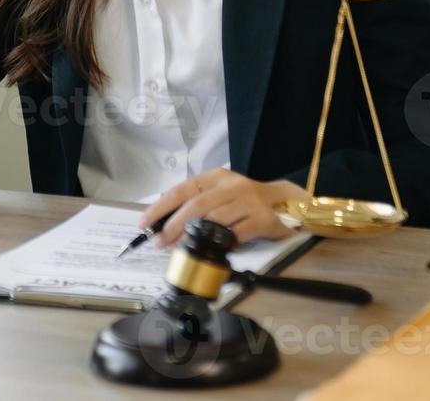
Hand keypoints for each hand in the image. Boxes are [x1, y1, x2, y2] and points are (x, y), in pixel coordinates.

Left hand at [139, 169, 306, 247]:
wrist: (286, 203)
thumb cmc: (245, 202)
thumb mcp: (220, 196)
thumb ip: (198, 206)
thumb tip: (165, 227)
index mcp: (216, 177)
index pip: (181, 190)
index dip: (160, 207)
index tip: (144, 224)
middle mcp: (231, 186)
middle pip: (196, 205)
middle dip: (172, 225)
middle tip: (159, 242)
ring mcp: (249, 201)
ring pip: (214, 219)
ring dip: (192, 236)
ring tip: (179, 249)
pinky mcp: (263, 219)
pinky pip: (237, 234)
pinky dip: (222, 244)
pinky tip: (214, 251)